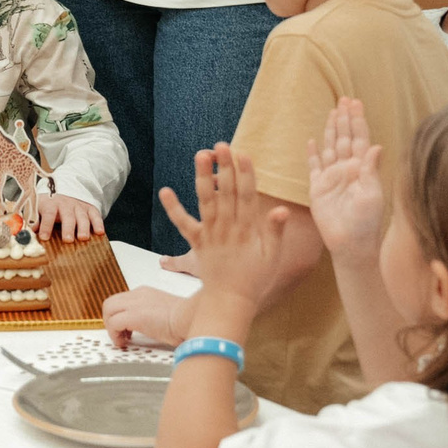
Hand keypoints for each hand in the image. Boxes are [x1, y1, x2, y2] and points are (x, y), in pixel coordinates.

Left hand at [36, 189, 103, 242]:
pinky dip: (98, 224)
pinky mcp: (90, 209)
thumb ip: (34, 218)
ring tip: (83, 238)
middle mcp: (66, 205)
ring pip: (82, 217)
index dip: (46, 226)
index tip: (44, 237)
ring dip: (83, 228)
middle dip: (68, 228)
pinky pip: (95, 215)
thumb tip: (29, 230)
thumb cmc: (50, 202)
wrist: (66, 187)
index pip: (49, 214)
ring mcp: (79, 206)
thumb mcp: (38, 206)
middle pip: (68, 216)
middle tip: (68, 239)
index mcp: (51, 204)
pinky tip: (99, 232)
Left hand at [101, 284, 193, 349]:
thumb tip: (152, 329)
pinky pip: (113, 323)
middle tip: (119, 334)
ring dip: (110, 326)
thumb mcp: (166, 313)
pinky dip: (114, 334)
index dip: (119, 315)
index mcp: (146, 293)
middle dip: (110, 319)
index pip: (122, 300)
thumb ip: (154, 316)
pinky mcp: (135, 315)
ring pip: (108, 309)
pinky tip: (124, 342)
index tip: (125, 329)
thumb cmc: (186, 319)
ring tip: (121, 339)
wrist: (192, 317)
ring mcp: (136, 303)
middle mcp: (138, 294)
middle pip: (110, 303)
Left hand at [161, 145, 295, 316]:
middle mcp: (228, 229)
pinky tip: (165, 191)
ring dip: (203, 177)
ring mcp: (211, 234)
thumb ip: (275, 232)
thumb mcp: (272, 257)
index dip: (245, 175)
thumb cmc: (255, 279)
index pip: (247, 197)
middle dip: (224, 168)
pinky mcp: (197, 242)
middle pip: (226, 193)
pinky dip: (173, 208)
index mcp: (248, 230)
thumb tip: (281, 209)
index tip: (243, 155)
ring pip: (206, 201)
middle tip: (221, 145)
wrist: (230, 302)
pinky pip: (183, 224)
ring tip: (201, 155)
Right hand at [306, 98, 386, 257]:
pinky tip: (311, 141)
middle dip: (344, 119)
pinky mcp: (318, 189)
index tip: (355, 103)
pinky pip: (313, 167)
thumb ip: (371, 170)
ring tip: (332, 112)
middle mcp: (346, 170)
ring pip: (329, 147)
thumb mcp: (373, 195)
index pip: (359, 139)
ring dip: (330, 130)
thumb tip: (376, 146)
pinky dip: (312, 154)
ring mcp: (331, 178)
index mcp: (361, 169)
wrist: (351, 244)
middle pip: (344, 138)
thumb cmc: (367, 222)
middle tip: (344, 99)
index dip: (357, 121)